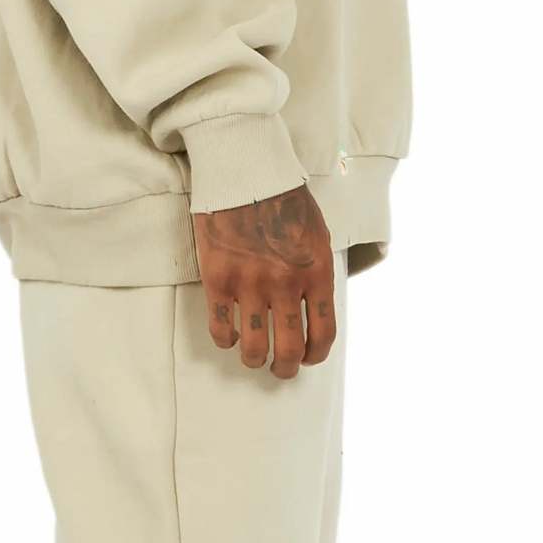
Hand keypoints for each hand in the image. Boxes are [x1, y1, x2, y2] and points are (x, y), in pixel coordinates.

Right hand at [192, 182, 337, 378]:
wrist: (245, 172)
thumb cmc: (284, 200)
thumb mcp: (318, 236)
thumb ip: (316, 273)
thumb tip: (313, 310)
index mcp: (317, 273)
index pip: (323, 333)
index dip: (317, 354)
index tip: (309, 358)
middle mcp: (285, 284)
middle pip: (289, 349)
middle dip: (286, 368)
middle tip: (281, 370)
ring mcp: (250, 284)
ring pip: (254, 346)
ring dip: (255, 360)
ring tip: (254, 358)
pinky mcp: (218, 279)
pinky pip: (221, 327)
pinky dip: (226, 339)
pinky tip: (230, 336)